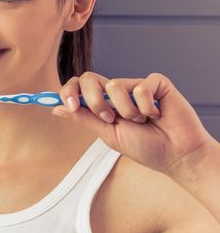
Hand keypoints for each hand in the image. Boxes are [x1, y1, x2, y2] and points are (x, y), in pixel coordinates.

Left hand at [54, 71, 215, 175]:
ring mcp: (136, 86)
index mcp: (102, 104)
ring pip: (114, 84)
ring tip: (141, 120)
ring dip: (126, 110)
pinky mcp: (156, 83)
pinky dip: (146, 105)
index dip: (68, 91)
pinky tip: (156, 114)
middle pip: (90, 78)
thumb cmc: (145, 147)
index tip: (68, 105)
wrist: (175, 155)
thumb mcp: (108, 134)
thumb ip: (84, 118)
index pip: (78, 87)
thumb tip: (56, 108)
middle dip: (94, 101)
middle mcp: (117, 92)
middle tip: (109, 119)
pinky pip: (140, 86)